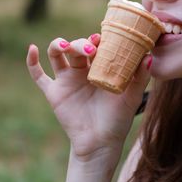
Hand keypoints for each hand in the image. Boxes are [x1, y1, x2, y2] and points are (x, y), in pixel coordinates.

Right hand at [26, 34, 151, 160]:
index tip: (101, 38)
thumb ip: (140, 77)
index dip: (96, 38)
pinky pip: (38, 75)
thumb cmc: (118, 119)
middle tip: (90, 49)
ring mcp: (66, 80)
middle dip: (80, 43)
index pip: (95, 45)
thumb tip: (149, 57)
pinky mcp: (53, 92)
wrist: (101, 143)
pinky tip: (32, 49)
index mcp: (99, 66)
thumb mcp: (132, 96)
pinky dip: (32, 62)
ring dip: (58, 45)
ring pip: (56, 54)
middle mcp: (81, 70)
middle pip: (75, 47)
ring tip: (64, 46)